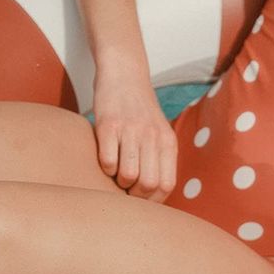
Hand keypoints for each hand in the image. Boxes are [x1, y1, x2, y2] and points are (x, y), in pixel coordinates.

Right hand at [92, 64, 177, 200]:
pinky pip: (108, 161)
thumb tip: (155, 195)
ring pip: (129, 175)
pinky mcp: (108, 124)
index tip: (143, 199)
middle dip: (135, 194)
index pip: (167, 185)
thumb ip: (161, 160)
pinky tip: (106, 159)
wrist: (124, 73)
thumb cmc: (141, 112)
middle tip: (127, 187)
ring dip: (120, 182)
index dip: (154, 200)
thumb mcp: (160, 133)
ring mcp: (131, 130)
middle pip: (148, 184)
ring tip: (117, 173)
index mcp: (168, 143)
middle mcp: (153, 137)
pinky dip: (105, 168)